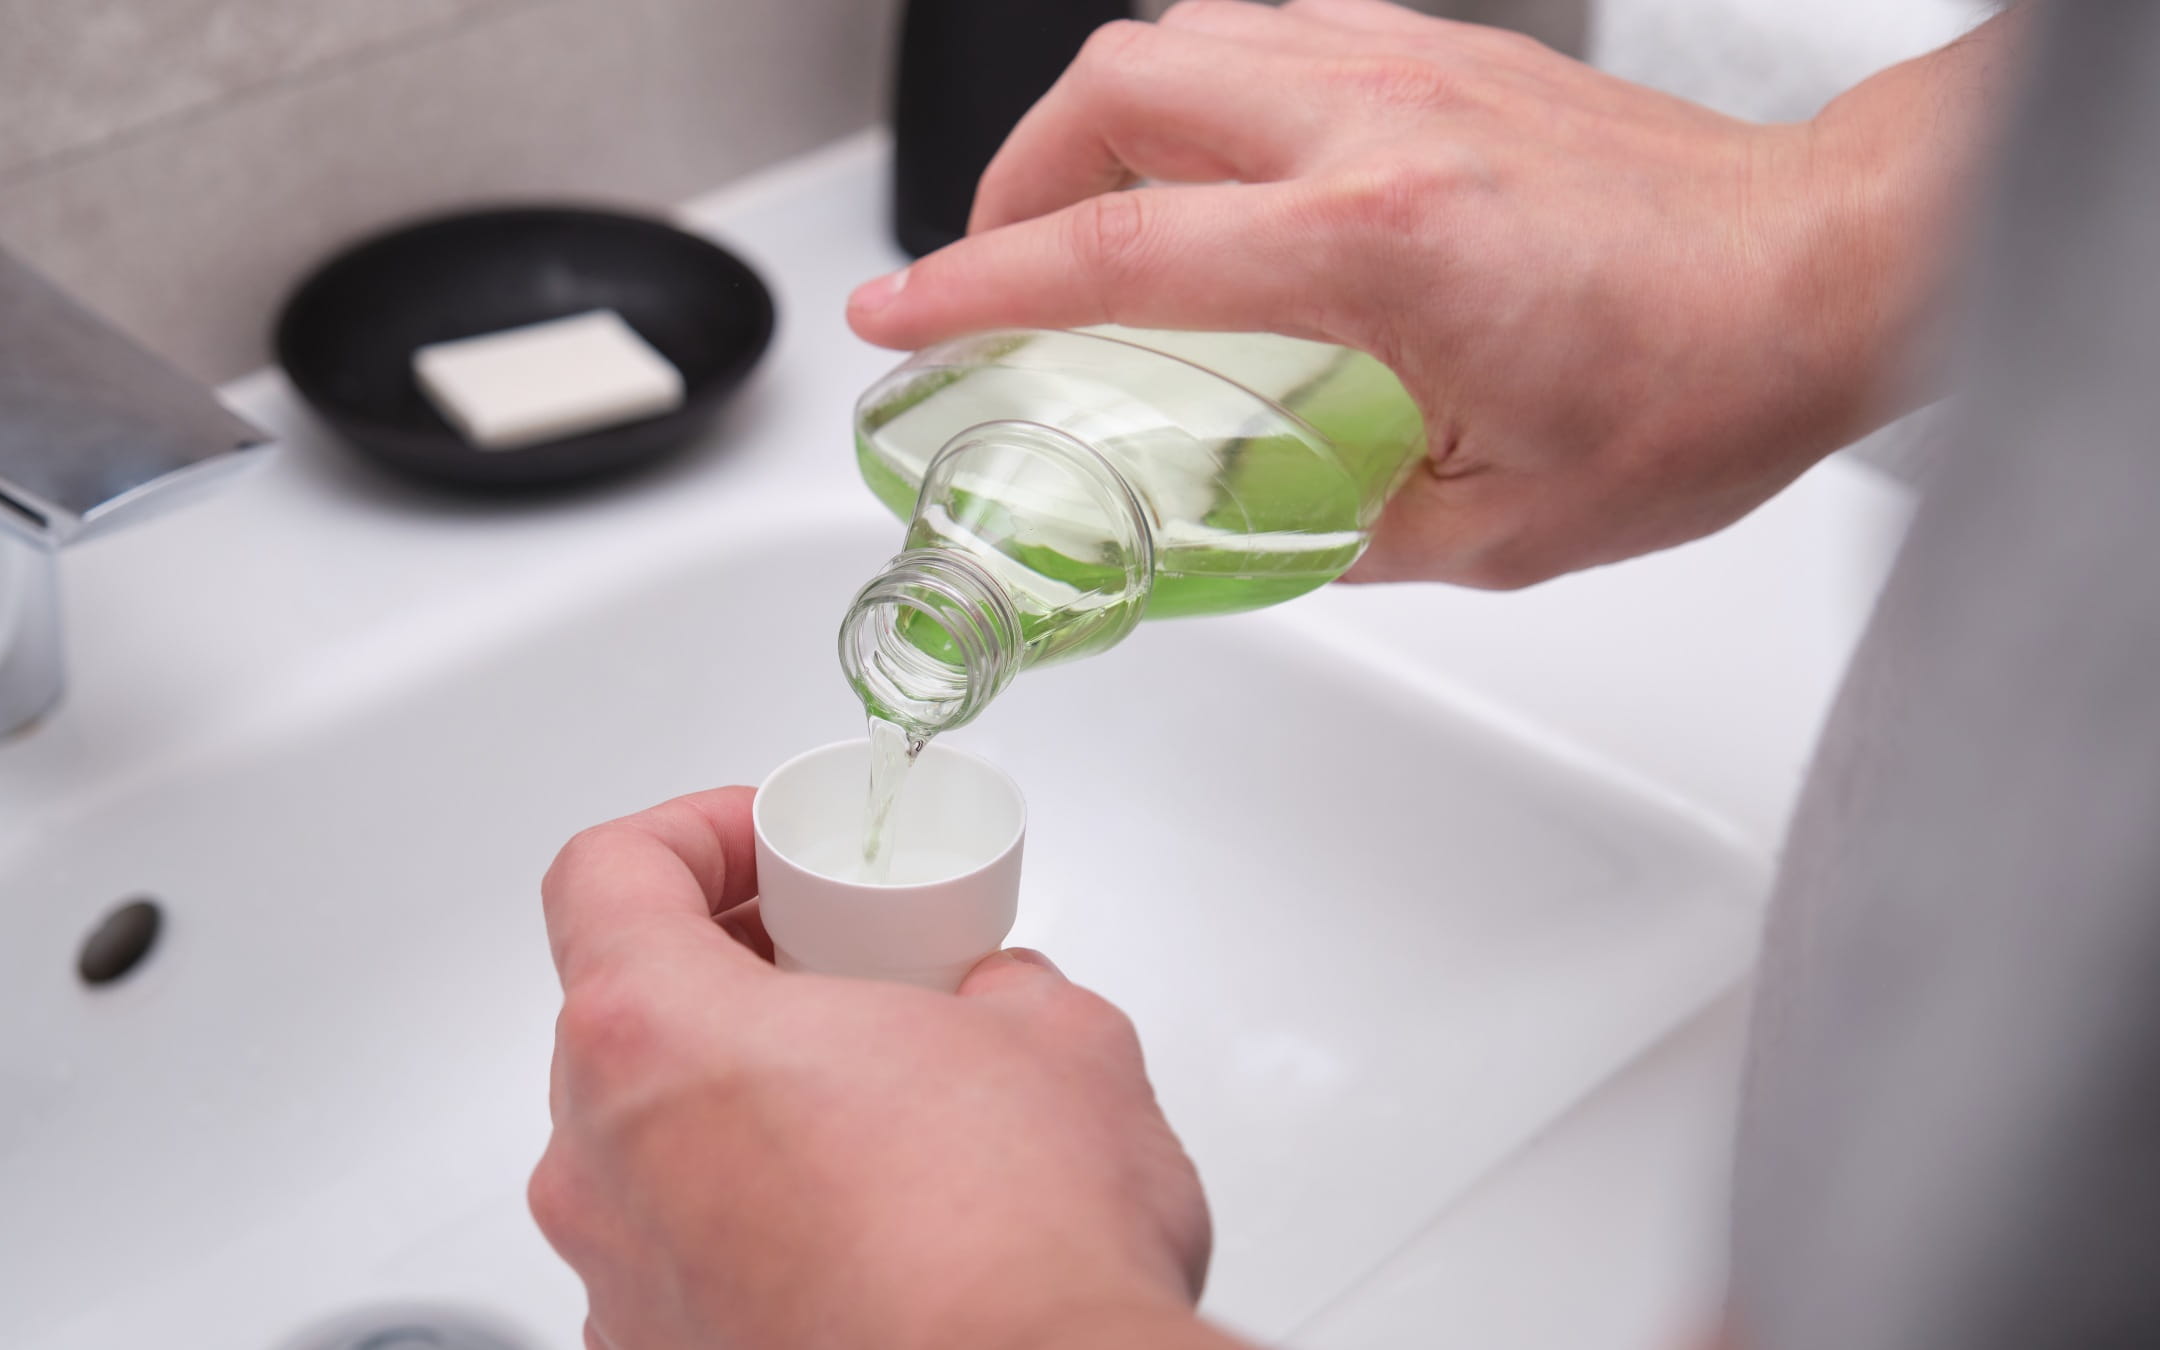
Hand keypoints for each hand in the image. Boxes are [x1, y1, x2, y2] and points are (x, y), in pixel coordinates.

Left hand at [529, 788, 1223, 1349]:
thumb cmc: (1016, 1249)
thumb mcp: (1055, 1038)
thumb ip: (997, 987)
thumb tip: (998, 1003)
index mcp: (655, 1037)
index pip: (604, 876)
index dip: (692, 834)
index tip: (768, 844)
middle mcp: (601, 1166)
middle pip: (623, 1016)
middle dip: (734, 975)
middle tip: (842, 968)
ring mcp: (622, 1283)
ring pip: (651, 1148)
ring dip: (743, 1105)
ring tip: (873, 1108)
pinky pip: (683, 1259)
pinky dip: (751, 1221)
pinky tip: (868, 1227)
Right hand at [848, 0, 2012, 587]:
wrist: (1831, 269)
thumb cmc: (1708, 378)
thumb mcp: (1503, 525)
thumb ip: (1347, 527)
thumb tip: (1265, 528)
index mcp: (1379, 247)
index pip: (1112, 252)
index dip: (973, 286)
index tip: (901, 314)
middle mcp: (1377, 123)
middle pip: (1115, 85)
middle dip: (1014, 174)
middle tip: (1000, 263)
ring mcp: (1411, 66)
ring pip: (1183, 34)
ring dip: (1102, 123)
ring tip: (1094, 218)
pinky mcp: (1447, 53)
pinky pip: (1270, 33)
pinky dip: (1200, 95)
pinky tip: (1218, 174)